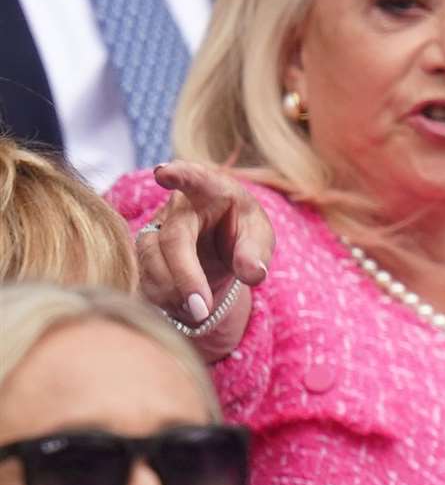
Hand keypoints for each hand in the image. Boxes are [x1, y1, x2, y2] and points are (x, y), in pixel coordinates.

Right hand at [136, 161, 274, 363]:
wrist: (220, 248)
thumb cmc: (242, 232)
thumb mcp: (259, 238)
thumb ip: (257, 252)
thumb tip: (252, 273)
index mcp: (210, 191)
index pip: (195, 178)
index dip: (179, 174)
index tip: (163, 172)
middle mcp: (177, 208)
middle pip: (173, 239)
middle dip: (185, 275)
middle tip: (201, 309)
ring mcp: (156, 230)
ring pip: (151, 261)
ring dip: (173, 292)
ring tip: (200, 312)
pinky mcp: (144, 255)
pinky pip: (146, 279)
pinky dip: (166, 300)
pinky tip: (185, 307)